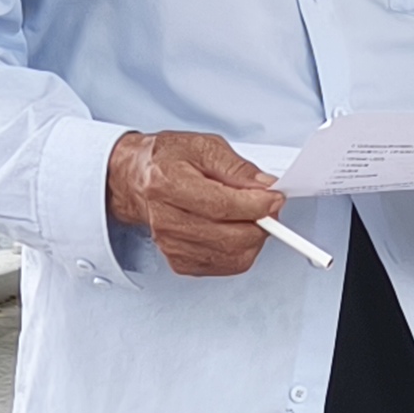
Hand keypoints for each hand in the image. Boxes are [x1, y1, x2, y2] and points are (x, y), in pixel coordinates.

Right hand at [107, 130, 285, 276]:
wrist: (138, 181)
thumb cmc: (167, 160)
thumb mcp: (204, 146)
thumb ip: (237, 168)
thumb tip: (265, 187)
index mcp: (168, 184)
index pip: (222, 206)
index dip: (257, 205)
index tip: (275, 198)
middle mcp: (166, 219)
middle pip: (230, 237)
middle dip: (260, 224)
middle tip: (267, 208)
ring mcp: (171, 245)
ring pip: (233, 256)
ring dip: (253, 238)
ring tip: (249, 217)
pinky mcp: (180, 262)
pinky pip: (226, 266)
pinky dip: (240, 250)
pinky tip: (233, 230)